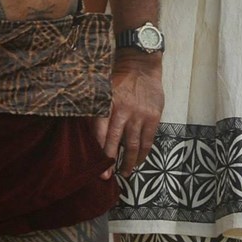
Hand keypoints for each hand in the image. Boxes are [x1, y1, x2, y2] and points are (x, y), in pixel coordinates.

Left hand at [95, 54, 163, 179]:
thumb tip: (88, 130)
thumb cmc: (118, 78)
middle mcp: (123, 111)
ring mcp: (140, 115)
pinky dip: (143, 153)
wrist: (141, 65)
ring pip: (133, 145)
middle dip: (110, 162)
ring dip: (128, 161)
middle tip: (106, 177)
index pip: (100, 131)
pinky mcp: (153, 117)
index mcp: (108, 103)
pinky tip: (138, 160)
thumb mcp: (103, 89)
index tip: (95, 165)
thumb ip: (98, 108)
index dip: (98, 150)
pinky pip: (147, 140)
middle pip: (115, 141)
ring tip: (124, 172)